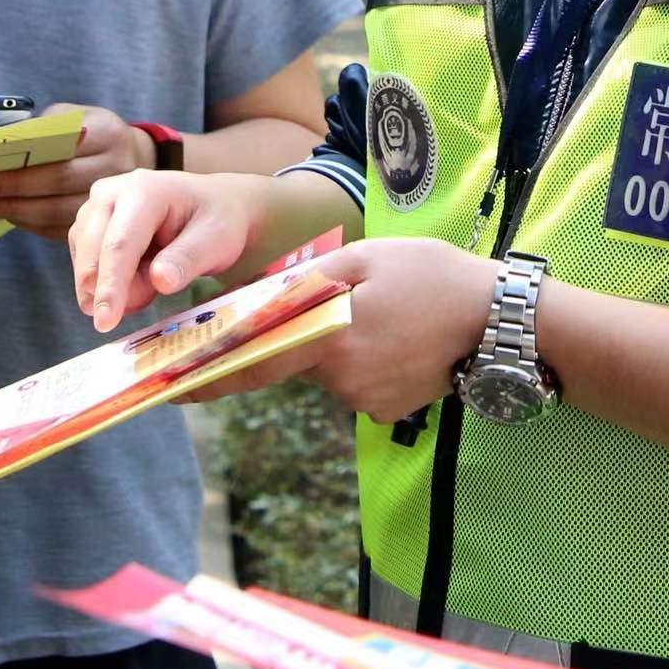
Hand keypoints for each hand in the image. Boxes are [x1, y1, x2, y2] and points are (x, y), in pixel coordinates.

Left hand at [0, 106, 158, 239]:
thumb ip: (41, 128)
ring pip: (58, 211)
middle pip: (59, 181)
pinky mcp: (102, 224)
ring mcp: (114, 200)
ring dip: (16, 210)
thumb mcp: (72, 116)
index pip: (61, 148)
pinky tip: (10, 214)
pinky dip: (30, 223)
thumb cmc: (89, 133)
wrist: (130, 157)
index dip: (23, 160)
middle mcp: (116, 167)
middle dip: (13, 188)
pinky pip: (61, 229)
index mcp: (107, 133)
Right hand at [69, 169, 275, 328]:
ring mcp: (94, 209)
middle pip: (94, 254)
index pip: (120, 244)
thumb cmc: (216, 221)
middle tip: (149, 297)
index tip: (105, 322)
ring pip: (87, 265)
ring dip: (117, 285)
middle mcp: (110, 194)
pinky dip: (112, 282)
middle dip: (114, 290)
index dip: (111, 285)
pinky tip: (139, 275)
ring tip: (152, 278)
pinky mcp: (87, 228)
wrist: (212, 206)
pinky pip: (89, 268)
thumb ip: (187, 260)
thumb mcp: (216, 241)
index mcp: (144, 191)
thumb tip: (160, 280)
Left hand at [189, 238, 497, 423]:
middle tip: (343, 304)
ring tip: (385, 311)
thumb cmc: (432, 276)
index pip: (253, 363)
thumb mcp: (365, 258)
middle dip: (300, 334)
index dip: (207, 376)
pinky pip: (358, 383)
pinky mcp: (389, 409)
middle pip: (295, 359)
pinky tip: (399, 336)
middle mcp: (341, 378)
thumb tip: (256, 305)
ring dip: (339, 342)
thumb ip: (306, 282)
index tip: (168, 386)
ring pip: (328, 368)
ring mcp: (366, 400)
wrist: (500, 321)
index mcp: (329, 337)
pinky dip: (367, 360)